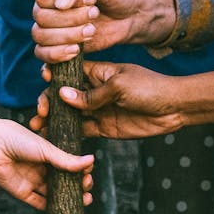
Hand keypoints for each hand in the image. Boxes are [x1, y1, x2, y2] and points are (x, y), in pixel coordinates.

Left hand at [0, 117, 92, 207]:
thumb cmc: (16, 139)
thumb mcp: (46, 148)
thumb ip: (67, 159)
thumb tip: (91, 161)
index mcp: (46, 152)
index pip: (68, 164)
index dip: (80, 169)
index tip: (89, 171)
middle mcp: (40, 167)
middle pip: (63, 180)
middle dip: (78, 185)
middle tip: (87, 186)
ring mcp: (32, 180)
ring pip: (54, 193)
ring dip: (69, 197)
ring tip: (85, 200)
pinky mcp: (22, 192)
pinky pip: (39, 203)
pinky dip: (52, 208)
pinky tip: (65, 209)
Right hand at [32, 0, 173, 62]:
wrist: (130, 13)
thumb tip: (59, 4)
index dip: (67, 2)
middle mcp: (46, 4)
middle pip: (41, 18)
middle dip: (71, 19)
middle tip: (96, 14)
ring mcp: (50, 26)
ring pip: (41, 36)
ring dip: (68, 36)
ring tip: (92, 31)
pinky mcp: (57, 44)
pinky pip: (41, 54)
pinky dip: (55, 56)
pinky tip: (76, 51)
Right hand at [32, 60, 184, 138]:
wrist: (174, 108)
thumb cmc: (150, 88)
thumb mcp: (119, 86)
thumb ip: (91, 94)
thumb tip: (62, 95)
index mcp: (97, 73)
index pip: (69, 73)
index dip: (54, 78)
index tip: (42, 83)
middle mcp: (94, 91)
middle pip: (65, 96)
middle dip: (49, 103)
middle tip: (39, 113)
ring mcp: (99, 109)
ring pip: (71, 114)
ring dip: (55, 120)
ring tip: (39, 128)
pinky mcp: (104, 127)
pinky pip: (83, 131)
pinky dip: (69, 135)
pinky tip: (55, 140)